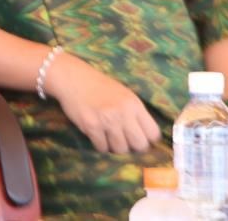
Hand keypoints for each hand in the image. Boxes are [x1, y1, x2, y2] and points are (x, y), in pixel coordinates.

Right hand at [45, 52, 160, 153]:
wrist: (73, 78)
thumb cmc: (100, 87)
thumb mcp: (124, 95)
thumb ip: (136, 114)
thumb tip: (146, 138)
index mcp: (134, 104)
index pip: (153, 133)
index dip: (148, 140)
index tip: (141, 139)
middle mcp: (123, 113)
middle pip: (139, 145)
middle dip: (133, 147)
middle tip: (125, 142)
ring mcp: (107, 120)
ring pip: (121, 150)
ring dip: (115, 147)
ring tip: (109, 137)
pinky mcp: (91, 126)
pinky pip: (102, 148)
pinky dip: (100, 145)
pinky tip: (97, 135)